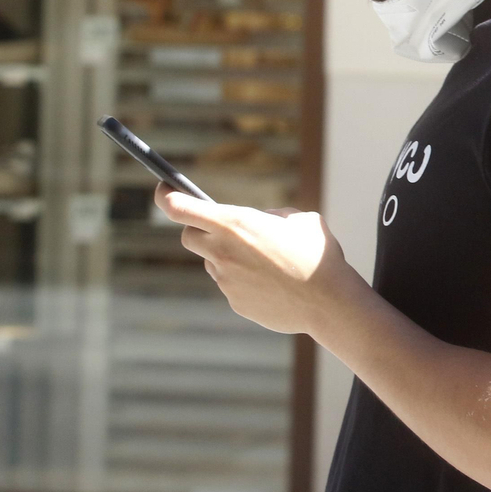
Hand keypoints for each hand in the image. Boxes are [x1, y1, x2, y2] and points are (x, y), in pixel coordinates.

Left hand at [153, 184, 356, 334]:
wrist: (328, 301)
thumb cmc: (317, 254)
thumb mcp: (298, 219)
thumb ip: (270, 216)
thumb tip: (259, 222)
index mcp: (234, 223)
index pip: (179, 207)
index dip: (165, 195)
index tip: (162, 189)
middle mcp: (222, 251)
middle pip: (188, 236)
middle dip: (199, 229)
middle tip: (224, 230)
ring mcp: (226, 280)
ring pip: (213, 262)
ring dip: (228, 257)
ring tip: (266, 262)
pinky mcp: (235, 302)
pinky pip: (232, 285)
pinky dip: (245, 281)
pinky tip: (274, 283)